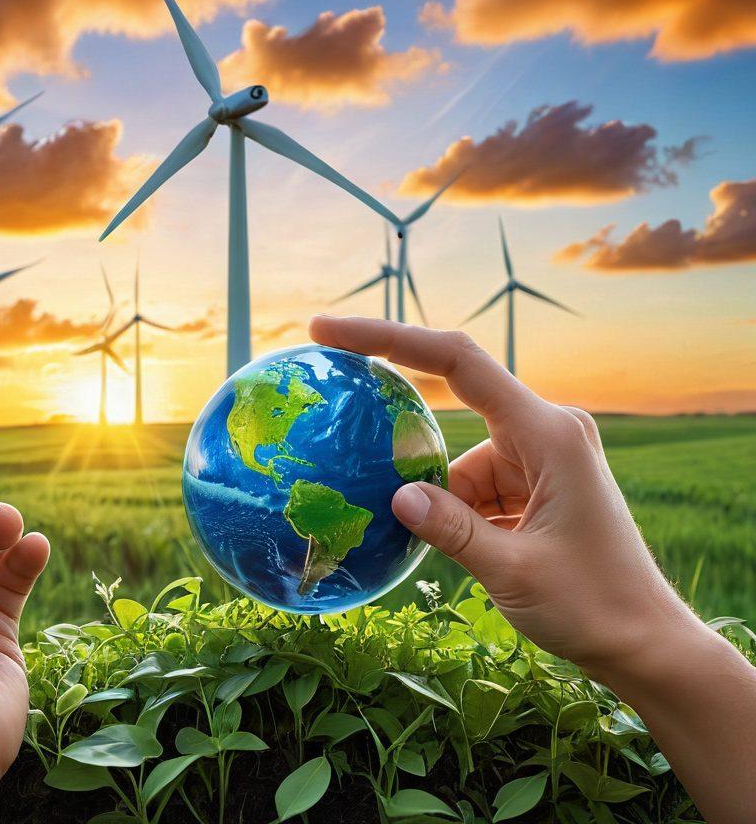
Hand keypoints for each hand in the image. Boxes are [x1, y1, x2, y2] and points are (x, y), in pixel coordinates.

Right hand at [310, 314, 686, 668]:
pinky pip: (476, 487)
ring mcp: (541, 457)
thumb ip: (451, 530)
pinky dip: (460, 517)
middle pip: (454, 416)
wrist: (645, 642)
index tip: (329, 330)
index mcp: (548, 433)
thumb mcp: (514, 571)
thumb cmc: (594, 605)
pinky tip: (467, 554)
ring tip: (470, 557)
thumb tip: (395, 496)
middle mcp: (546, 430)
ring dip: (448, 506)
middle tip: (352, 456)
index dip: (389, 337)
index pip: (457, 362)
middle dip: (412, 451)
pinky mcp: (535, 484)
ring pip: (461, 465)